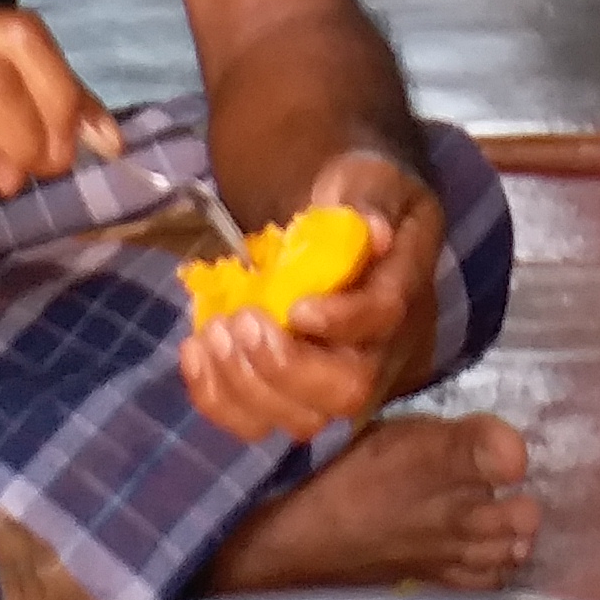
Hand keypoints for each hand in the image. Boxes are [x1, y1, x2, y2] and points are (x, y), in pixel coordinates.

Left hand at [177, 143, 442, 444]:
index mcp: (403, 290)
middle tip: (242, 321)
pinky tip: (195, 349)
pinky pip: (257, 420)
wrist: (337, 217)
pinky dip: (216, 395)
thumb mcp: (367, 179)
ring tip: (213, 333)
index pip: (384, 320)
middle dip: (286, 368)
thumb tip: (373, 230)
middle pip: (348, 392)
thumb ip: (367, 200)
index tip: (296, 306)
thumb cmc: (354, 197)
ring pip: (301, 420)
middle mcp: (380, 350)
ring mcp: (335, 381)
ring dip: (244, 385)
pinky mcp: (291, 394)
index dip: (342, 321)